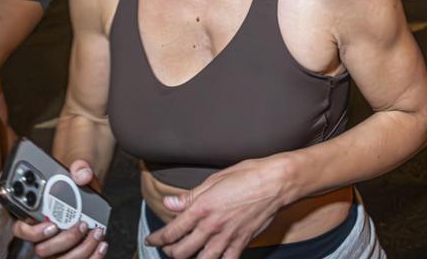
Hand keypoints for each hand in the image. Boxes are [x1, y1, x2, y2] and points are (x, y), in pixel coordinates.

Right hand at [11, 161, 107, 256]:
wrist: (93, 183)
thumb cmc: (79, 175)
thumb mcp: (81, 163)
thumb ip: (80, 164)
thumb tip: (82, 173)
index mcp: (36, 212)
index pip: (21, 229)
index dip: (33, 232)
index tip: (52, 225)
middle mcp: (45, 232)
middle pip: (43, 250)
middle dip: (64, 240)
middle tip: (81, 224)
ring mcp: (60, 244)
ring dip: (81, 250)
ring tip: (97, 233)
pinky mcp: (76, 249)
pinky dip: (92, 257)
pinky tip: (101, 244)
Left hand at [146, 157, 288, 258]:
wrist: (275, 183)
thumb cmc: (247, 175)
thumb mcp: (214, 180)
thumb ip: (190, 196)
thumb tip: (169, 203)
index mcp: (202, 208)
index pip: (172, 231)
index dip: (158, 238)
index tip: (152, 239)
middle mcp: (212, 226)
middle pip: (182, 252)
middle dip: (170, 252)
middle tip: (167, 248)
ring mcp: (227, 237)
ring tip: (185, 256)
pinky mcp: (241, 243)